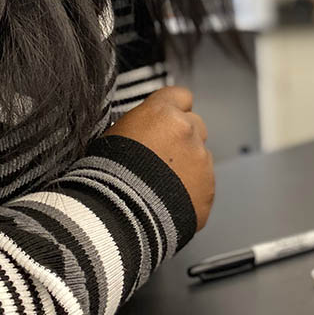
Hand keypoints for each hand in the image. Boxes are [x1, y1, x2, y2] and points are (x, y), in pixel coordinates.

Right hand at [104, 86, 213, 230]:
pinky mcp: (208, 189)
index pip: (180, 96)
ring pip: (200, 155)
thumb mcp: (115, 135)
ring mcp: (201, 160)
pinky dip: (191, 191)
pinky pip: (204, 184)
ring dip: (187, 165)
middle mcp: (187, 131)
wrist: (115, 218)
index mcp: (162, 113)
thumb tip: (149, 127)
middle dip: (182, 138)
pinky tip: (169, 201)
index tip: (167, 120)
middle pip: (194, 125)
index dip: (173, 108)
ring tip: (160, 185)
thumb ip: (142, 124)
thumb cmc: (105, 177)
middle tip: (160, 158)